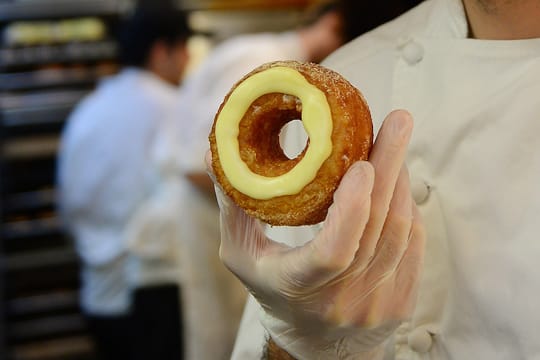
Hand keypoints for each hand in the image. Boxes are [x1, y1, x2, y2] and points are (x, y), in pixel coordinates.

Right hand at [207, 110, 425, 358]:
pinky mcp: (400, 301)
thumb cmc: (274, 292)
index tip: (361, 165)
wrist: (316, 345)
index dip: (352, 208)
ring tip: (395, 142)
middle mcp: (342, 300)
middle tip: (397, 121)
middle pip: (379, 230)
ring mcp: (376, 303)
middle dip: (391, 167)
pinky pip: (413, 244)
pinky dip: (408, 206)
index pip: (334, 251)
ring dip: (401, 181)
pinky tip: (398, 181)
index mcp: (299, 287)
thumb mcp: (243, 256)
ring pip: (401, 232)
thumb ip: (233, 208)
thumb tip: (215, 156)